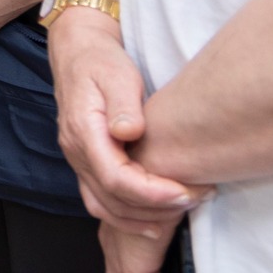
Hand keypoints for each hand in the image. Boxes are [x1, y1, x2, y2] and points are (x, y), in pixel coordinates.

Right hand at [49, 10, 210, 231]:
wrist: (77, 52)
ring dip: (143, 219)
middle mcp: (76, 152)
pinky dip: (129, 217)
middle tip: (196, 197)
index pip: (114, 179)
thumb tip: (128, 132)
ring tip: (182, 209)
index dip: (151, 193)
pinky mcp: (87, 164)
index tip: (185, 192)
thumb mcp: (117, 74)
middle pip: (112, 200)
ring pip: (104, 207)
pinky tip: (156, 219)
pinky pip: (102, 202)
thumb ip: (123, 104)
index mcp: (83, 131)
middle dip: (156, 208)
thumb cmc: (100, 61)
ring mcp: (78, 160)